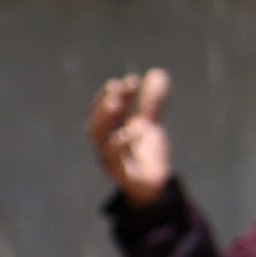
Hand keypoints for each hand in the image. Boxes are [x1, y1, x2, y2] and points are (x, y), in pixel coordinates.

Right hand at [86, 68, 177, 206]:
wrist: (155, 184)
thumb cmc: (145, 153)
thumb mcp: (150, 124)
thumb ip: (151, 102)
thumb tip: (158, 72)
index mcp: (108, 131)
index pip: (103, 109)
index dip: (112, 94)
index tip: (130, 80)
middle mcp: (104, 144)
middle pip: (97, 122)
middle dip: (105, 103)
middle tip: (117, 87)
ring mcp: (109, 159)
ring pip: (100, 139)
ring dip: (107, 120)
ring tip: (118, 103)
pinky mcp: (121, 174)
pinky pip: (114, 160)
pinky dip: (120, 144)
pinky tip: (133, 131)